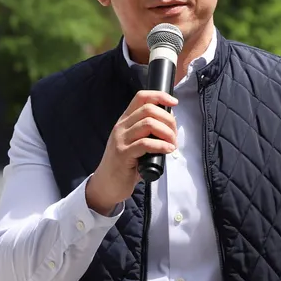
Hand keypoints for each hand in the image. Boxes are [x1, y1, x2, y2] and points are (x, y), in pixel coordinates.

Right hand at [86, 90, 177, 214]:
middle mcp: (122, 127)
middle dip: (168, 119)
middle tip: (174, 135)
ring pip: (148, 124)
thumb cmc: (125, 164)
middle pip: (149, 109)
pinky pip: (145, 144)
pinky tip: (167, 150)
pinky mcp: (123, 154)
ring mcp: (121, 140)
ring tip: (172, 144)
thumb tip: (170, 124)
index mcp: (125, 120)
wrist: (106, 185)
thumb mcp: (135, 143)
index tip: (174, 103)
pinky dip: (161, 145)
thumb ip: (148, 133)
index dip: (159, 96)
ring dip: (166, 132)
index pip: (141, 97)